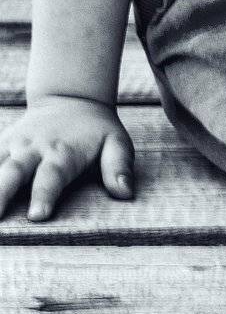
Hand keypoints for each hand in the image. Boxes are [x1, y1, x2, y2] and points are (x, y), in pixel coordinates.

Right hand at [0, 96, 135, 222]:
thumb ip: (119, 166)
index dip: (45, 194)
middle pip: (13, 173)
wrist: (71, 98)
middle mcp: (33, 150)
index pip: (52, 175)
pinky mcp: (1, 146)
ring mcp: (13, 148)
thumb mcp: (116, 141)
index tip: (37, 215)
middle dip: (0, 195)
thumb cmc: (96, 130)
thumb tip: (126, 193)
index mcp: (62, 152)